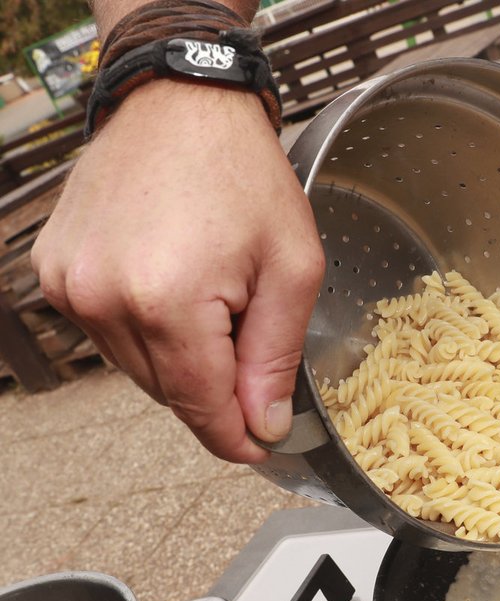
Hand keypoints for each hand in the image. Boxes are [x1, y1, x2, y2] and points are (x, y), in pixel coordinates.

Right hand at [33, 81, 325, 462]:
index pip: (201, 406)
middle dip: (217, 389)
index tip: (262, 444)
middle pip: (168, 393)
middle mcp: (104, 299)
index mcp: (167, 302)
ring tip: (214, 299)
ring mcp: (69, 286)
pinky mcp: (54, 272)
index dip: (236, 436)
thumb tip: (264, 425)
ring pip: (136, 369)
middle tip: (254, 352)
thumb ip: (275, 356)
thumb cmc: (244, 174)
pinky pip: (108, 333)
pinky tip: (174, 288)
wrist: (181, 105)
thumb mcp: (292, 268)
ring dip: (180, 359)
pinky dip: (145, 330)